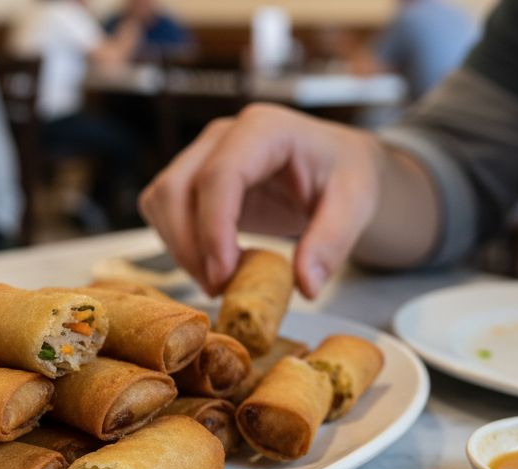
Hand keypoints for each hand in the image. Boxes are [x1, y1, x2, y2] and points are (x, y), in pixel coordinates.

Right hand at [139, 103, 383, 297]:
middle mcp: (224, 135)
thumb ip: (332, 242)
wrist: (338, 166)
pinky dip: (179, 244)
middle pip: (176, 188)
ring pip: (161, 201)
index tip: (223, 277)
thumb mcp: (356, 205)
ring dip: (180, 249)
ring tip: (221, 281)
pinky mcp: (194, 178)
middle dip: (189, 246)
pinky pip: (164, 211)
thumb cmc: (346, 175)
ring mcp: (203, 154)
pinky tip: (216, 264)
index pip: (220, 175)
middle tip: (220, 289)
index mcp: (265, 129)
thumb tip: (305, 286)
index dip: (214, 229)